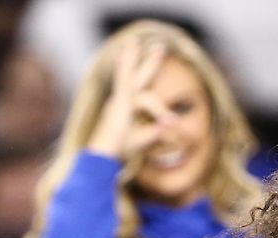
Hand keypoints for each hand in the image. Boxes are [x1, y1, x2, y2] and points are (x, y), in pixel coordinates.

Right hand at [86, 40, 172, 160]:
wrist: (104, 152)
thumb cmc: (119, 147)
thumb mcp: (143, 137)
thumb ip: (157, 130)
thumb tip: (172, 124)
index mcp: (125, 106)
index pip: (146, 98)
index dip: (162, 111)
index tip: (173, 121)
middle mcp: (121, 99)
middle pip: (139, 77)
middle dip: (150, 62)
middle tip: (161, 47)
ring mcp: (119, 97)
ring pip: (135, 76)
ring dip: (141, 59)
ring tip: (150, 45)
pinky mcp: (120, 99)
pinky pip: (124, 78)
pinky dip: (126, 64)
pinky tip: (127, 50)